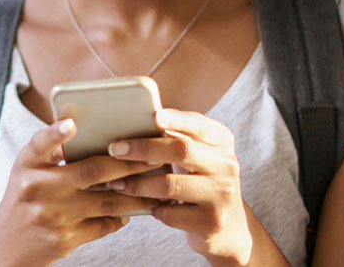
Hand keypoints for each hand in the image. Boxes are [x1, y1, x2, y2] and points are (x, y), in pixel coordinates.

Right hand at [0, 119, 163, 266]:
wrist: (6, 247)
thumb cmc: (24, 200)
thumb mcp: (27, 172)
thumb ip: (49, 152)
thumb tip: (84, 129)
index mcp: (27, 166)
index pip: (39, 144)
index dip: (55, 133)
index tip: (72, 124)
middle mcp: (37, 189)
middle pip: (91, 172)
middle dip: (128, 164)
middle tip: (154, 157)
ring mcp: (52, 216)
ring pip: (106, 202)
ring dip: (135, 195)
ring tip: (154, 188)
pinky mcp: (64, 239)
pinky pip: (103, 225)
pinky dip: (120, 218)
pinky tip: (130, 212)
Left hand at [104, 109, 254, 265]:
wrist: (228, 227)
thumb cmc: (201, 184)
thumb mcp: (199, 157)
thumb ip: (177, 139)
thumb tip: (133, 123)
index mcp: (222, 142)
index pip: (199, 124)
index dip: (176, 119)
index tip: (153, 116)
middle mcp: (226, 165)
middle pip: (181, 150)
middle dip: (143, 148)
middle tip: (115, 150)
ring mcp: (221, 195)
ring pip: (169, 185)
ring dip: (137, 184)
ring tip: (116, 183)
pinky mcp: (211, 222)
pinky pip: (169, 213)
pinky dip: (150, 208)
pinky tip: (142, 205)